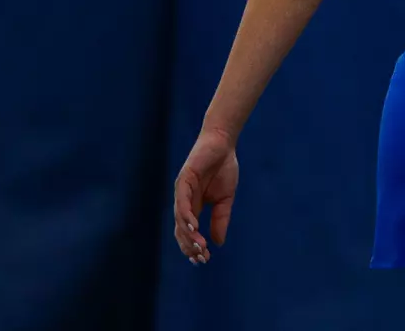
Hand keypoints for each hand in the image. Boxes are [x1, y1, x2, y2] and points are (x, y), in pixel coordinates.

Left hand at [172, 128, 237, 265]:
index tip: (204, 259)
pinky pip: (182, 202)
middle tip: (201, 257)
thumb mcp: (225, 199)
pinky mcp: (183, 181)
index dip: (193, 246)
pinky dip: (186, 216)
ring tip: (198, 247)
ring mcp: (182, 192)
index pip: (188, 232)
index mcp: (193, 206)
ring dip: (188, 235)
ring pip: (180, 219)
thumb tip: (218, 243)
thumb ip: (220, 219)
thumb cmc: (224, 168)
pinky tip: (193, 227)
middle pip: (181, 230)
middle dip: (189, 246)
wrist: (223, 144)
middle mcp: (184, 202)